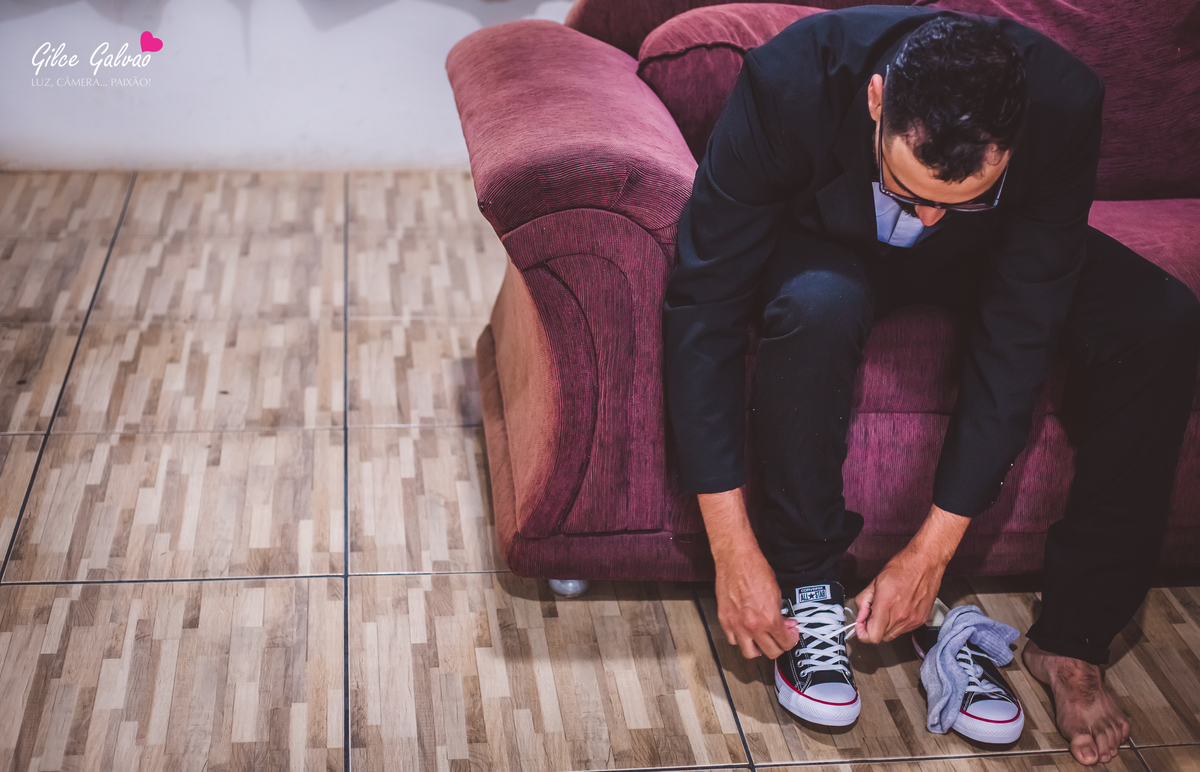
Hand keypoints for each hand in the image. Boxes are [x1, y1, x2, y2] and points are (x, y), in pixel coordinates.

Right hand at [714, 542, 799, 658]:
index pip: (785, 643)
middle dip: (778, 646)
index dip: (791, 640)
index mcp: (769, 619)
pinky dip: (740, 638)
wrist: (736, 559)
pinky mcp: (724, 620)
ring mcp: (736, 625)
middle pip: (770, 652)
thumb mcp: (777, 592)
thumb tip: (785, 624)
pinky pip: (733, 640)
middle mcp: (752, 626)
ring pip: (749, 653)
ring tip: (761, 639)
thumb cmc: (756, 570)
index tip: (790, 634)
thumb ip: (780, 612)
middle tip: (779, 637)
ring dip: (758, 647)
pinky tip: (745, 630)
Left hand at [853, 503, 969, 642]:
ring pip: (893, 634)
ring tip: (887, 607)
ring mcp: (913, 620)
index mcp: (887, 608)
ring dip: (886, 626)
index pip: (872, 637)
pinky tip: (898, 607)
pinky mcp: (921, 619)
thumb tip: (861, 615)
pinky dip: (898, 622)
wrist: (926, 562)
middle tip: (872, 613)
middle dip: (873, 628)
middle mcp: (901, 618)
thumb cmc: (902, 567)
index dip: (862, 632)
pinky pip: (905, 629)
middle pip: (881, 637)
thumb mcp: (875, 582)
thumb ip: (864, 601)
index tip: (861, 624)